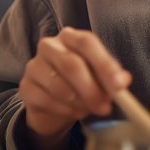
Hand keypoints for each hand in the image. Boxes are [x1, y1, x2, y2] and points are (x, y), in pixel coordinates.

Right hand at [18, 27, 131, 149]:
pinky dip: (64, 110)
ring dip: (78, 102)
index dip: (104, 64)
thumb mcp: (99, 78)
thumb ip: (112, 77)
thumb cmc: (80, 83)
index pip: (86, 42)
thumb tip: (123, 80)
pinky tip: (74, 113)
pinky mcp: (25, 87)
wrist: (54, 104)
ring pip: (58, 85)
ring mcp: (34, 65)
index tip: (119, 86)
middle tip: (105, 107)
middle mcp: (50, 46)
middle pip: (71, 64)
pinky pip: (45, 100)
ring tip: (89, 109)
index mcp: (71, 37)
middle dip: (91, 89)